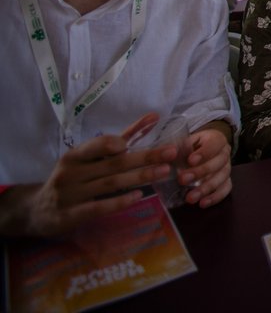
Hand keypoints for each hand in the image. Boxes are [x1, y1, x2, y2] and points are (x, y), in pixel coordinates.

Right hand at [15, 113, 174, 236]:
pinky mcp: (71, 215)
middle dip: (144, 157)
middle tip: (171, 152)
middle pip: (112, 164)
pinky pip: (98, 207)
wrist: (36, 211)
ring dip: (139, 177)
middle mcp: (71, 173)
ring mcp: (70, 195)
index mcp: (74, 156)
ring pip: (110, 184)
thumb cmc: (71, 179)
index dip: (120, 140)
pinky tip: (139, 196)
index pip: (97, 145)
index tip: (147, 134)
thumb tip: (153, 117)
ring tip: (165, 171)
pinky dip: (119, 202)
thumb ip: (118, 139)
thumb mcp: (87, 158)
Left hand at [178, 125, 232, 207]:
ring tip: (190, 198)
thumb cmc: (192, 146)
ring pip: (222, 178)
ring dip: (206, 188)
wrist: (203, 150)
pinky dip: (215, 197)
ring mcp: (227, 168)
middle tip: (183, 180)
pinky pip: (226, 189)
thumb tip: (163, 155)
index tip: (190, 161)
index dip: (203, 153)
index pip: (214, 144)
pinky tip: (202, 203)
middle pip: (219, 163)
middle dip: (200, 172)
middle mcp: (225, 153)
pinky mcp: (227, 180)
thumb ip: (178, 147)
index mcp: (217, 139)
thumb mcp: (186, 141)